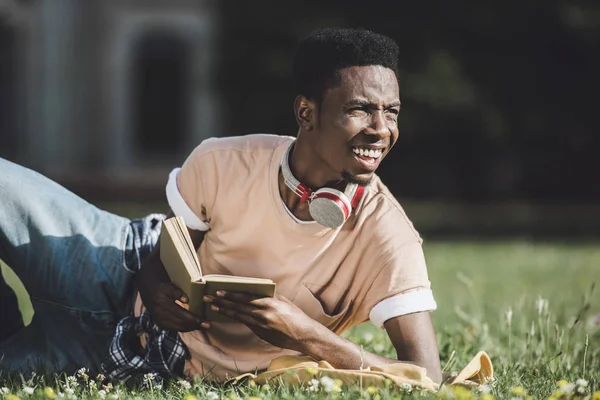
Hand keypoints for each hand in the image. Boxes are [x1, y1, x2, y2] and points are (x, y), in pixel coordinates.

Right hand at [151, 282, 210, 331]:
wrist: (149, 293)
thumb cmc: (164, 288)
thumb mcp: (170, 287)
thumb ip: (177, 292)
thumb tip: (186, 300)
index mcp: (163, 304)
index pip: (181, 314)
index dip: (193, 319)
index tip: (204, 321)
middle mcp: (161, 314)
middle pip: (181, 323)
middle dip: (195, 325)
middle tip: (208, 325)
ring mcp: (160, 321)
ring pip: (178, 327)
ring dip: (192, 328)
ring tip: (203, 327)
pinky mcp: (161, 324)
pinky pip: (175, 328)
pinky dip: (185, 328)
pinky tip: (194, 326)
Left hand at [204, 291, 318, 350]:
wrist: (303, 335)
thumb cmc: (296, 316)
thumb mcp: (284, 301)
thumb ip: (271, 296)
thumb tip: (259, 289)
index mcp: (269, 303)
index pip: (246, 297)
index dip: (231, 295)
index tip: (219, 291)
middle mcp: (263, 313)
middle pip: (238, 307)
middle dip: (222, 302)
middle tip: (209, 298)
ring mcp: (261, 324)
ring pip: (239, 316)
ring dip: (225, 311)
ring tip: (213, 307)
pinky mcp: (260, 333)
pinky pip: (245, 323)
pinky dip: (235, 318)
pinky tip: (227, 315)